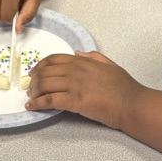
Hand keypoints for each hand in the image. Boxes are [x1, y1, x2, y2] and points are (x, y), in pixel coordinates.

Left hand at [25, 50, 142, 129]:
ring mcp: (74, 85)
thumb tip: (78, 53)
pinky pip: (49, 100)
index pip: (53, 60)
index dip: (40, 66)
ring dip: (34, 92)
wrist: (131, 103)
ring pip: (44, 85)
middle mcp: (75, 71)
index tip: (34, 72)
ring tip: (31, 98)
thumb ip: (93, 56)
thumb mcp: (109, 64)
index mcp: (82, 62)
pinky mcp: (74, 101)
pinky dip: (37, 104)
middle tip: (30, 88)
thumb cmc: (124, 87)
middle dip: (34, 80)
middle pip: (45, 72)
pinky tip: (32, 107)